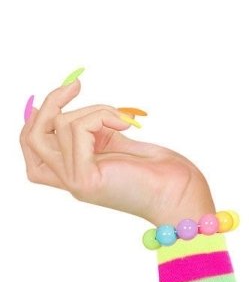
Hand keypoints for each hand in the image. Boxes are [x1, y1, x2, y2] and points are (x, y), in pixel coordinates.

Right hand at [20, 73, 211, 224]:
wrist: (183, 195)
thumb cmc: (161, 171)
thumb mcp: (120, 142)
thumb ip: (95, 130)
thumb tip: (74, 106)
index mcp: (77, 170)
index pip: (33, 146)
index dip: (36, 117)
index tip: (67, 92)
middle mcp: (71, 179)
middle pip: (31, 137)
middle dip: (50, 104)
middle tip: (76, 86)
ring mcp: (76, 181)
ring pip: (60, 126)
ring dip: (95, 110)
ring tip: (122, 120)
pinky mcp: (87, 179)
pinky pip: (78, 130)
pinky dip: (101, 116)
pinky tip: (125, 125)